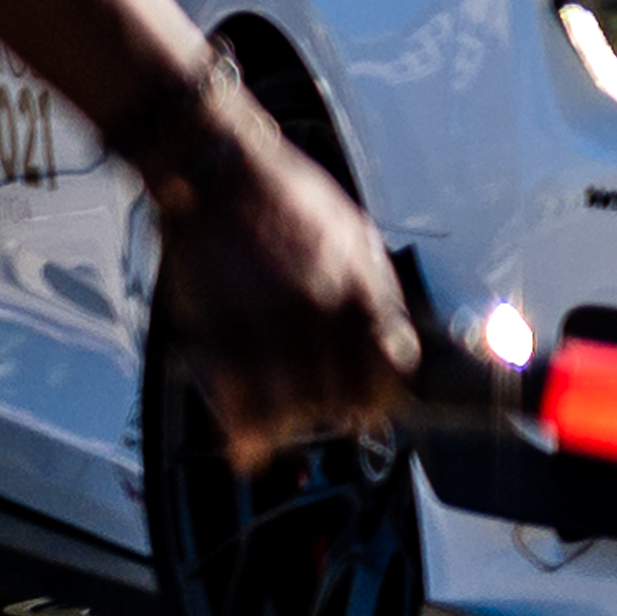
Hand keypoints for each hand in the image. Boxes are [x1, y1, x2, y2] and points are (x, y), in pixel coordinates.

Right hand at [150, 101, 416, 460]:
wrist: (225, 170)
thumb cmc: (291, 202)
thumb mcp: (354, 238)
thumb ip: (371, 290)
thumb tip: (390, 337)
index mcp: (366, 281)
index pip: (395, 359)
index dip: (387, 395)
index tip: (376, 411)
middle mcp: (326, 303)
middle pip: (345, 390)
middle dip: (338, 414)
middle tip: (327, 422)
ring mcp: (274, 316)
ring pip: (294, 402)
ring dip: (291, 427)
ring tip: (285, 433)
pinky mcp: (222, 322)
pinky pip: (239, 393)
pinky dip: (245, 428)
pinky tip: (247, 445)